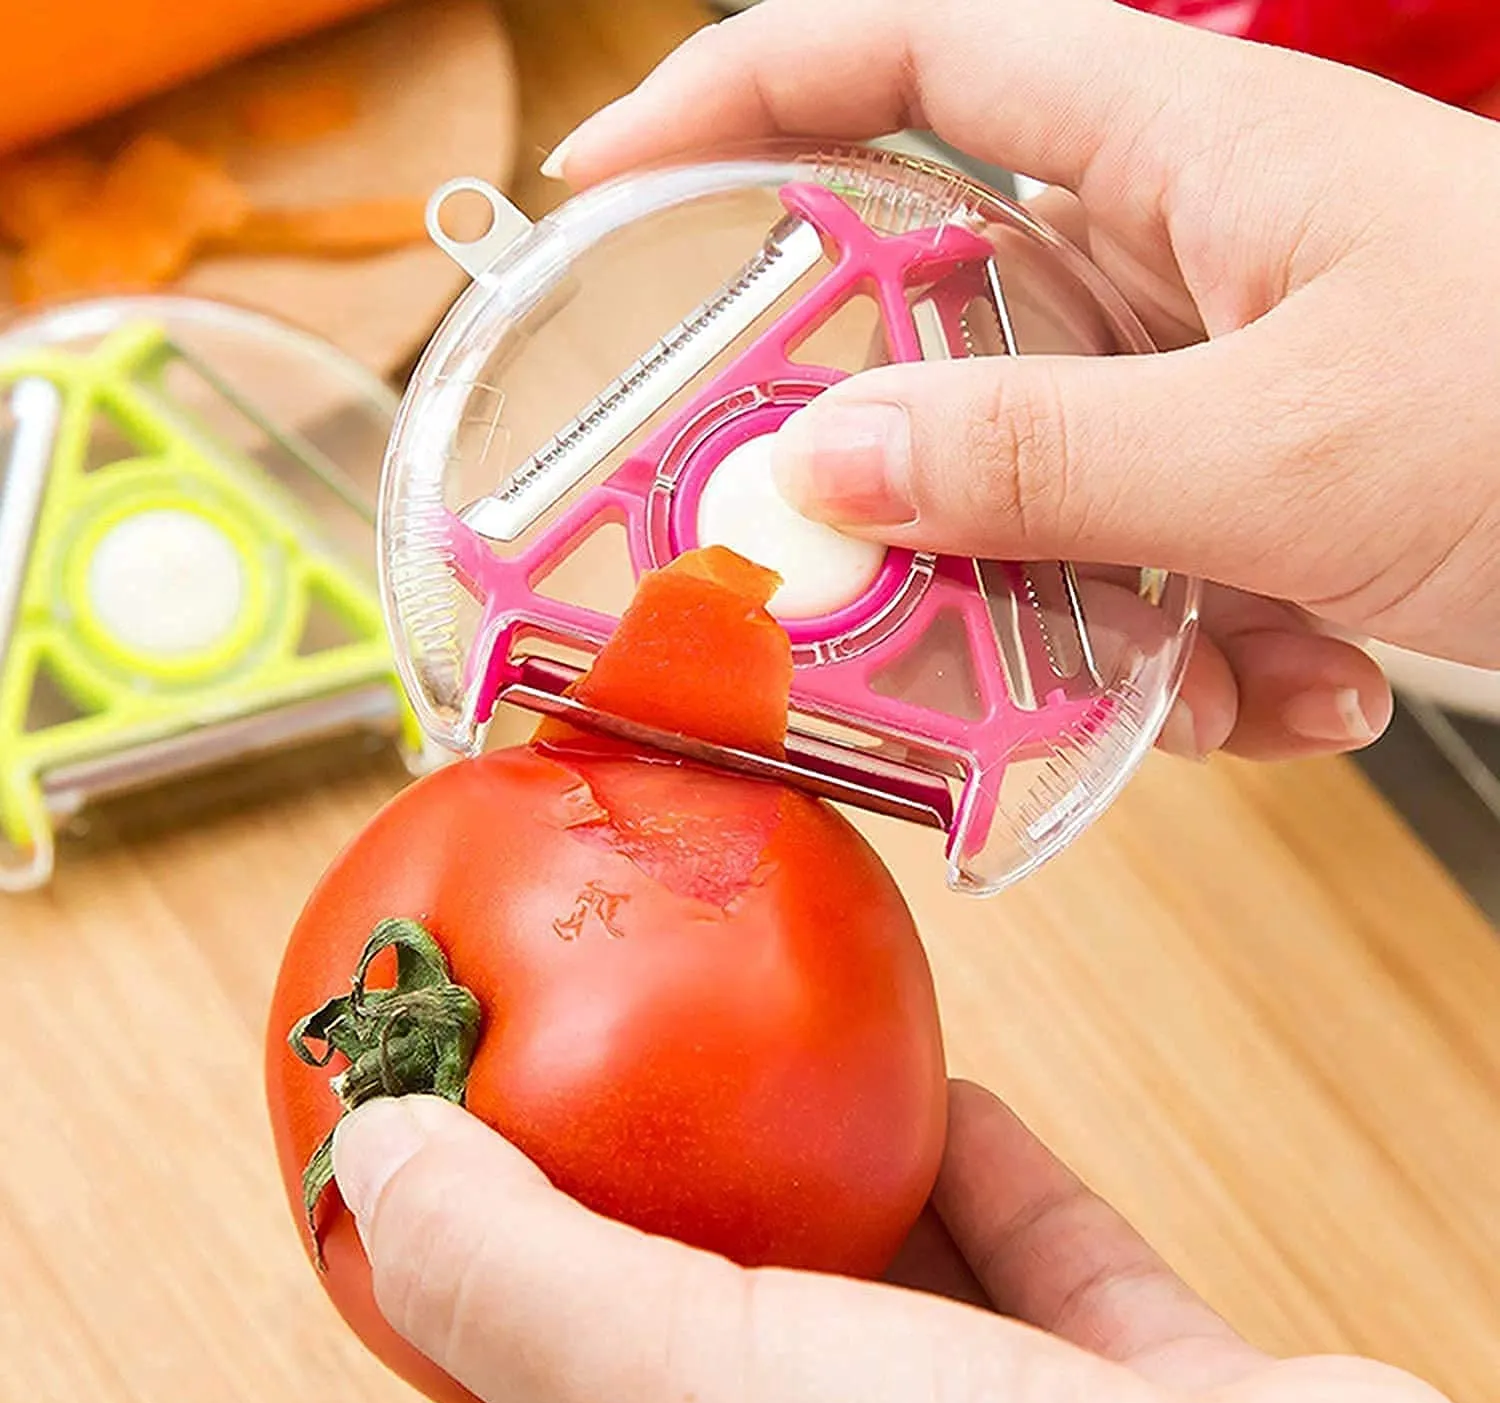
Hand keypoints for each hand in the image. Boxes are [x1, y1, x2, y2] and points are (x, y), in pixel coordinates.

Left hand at [331, 1087, 1499, 1402]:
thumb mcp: (667, 1387)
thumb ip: (503, 1269)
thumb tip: (364, 1153)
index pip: (555, 1395)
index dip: (508, 1257)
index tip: (487, 1128)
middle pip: (730, 1313)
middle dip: (684, 1182)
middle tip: (629, 1047)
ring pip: (891, 1275)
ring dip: (836, 1158)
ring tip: (773, 1041)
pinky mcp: (1132, 1396)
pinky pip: (1041, 1256)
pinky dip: (983, 1165)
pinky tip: (930, 1080)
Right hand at [539, 0, 1499, 761]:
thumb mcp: (1288, 442)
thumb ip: (1040, 459)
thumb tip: (827, 468)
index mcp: (1175, 151)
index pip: (899, 56)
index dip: (732, 98)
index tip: (601, 183)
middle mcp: (1171, 252)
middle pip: (935, 329)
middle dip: (899, 478)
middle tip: (858, 587)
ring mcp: (1208, 377)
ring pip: (1034, 492)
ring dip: (1081, 619)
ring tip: (1220, 677)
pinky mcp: (1248, 484)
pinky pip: (1134, 569)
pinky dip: (1193, 658)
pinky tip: (1307, 688)